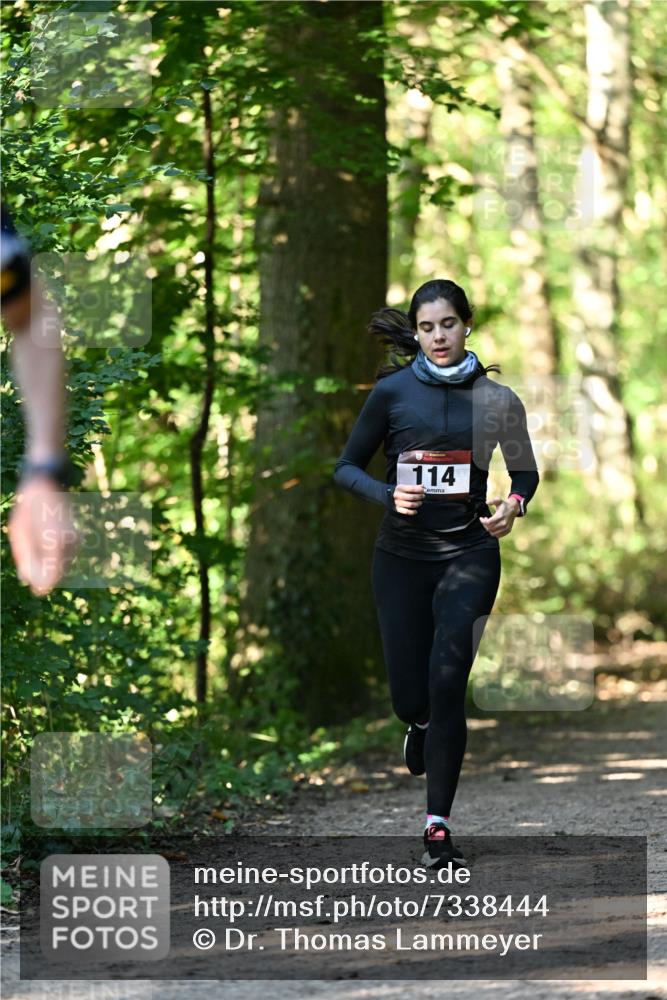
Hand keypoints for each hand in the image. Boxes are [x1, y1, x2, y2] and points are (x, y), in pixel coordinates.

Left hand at [8, 475, 78, 595]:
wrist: (46, 484)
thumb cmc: (28, 507)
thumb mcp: (19, 531)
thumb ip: (24, 555)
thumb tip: (27, 578)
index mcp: (54, 540)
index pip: (53, 572)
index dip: (45, 584)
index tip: (38, 592)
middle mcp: (69, 540)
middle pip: (59, 571)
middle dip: (46, 576)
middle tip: (33, 576)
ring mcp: (75, 538)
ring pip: (63, 564)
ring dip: (49, 565)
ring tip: (35, 550)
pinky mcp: (76, 537)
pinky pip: (66, 556)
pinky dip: (55, 558)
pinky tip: (44, 545)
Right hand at [392, 483, 425, 515]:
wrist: (390, 497)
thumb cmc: (400, 492)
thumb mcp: (405, 487)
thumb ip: (414, 487)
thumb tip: (422, 486)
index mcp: (400, 488)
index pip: (411, 488)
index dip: (419, 490)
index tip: (423, 490)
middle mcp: (398, 495)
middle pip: (411, 497)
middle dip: (419, 497)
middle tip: (423, 496)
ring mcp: (397, 502)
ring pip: (410, 505)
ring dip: (417, 504)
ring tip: (420, 502)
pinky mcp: (398, 509)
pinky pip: (406, 512)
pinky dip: (412, 512)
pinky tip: (416, 511)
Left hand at [479, 496, 519, 537]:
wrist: (514, 509)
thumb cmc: (504, 505)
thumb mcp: (498, 500)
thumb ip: (492, 500)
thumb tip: (486, 502)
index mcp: (500, 516)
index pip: (488, 523)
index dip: (482, 521)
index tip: (481, 518)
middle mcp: (503, 523)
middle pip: (489, 528)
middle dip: (485, 525)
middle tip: (485, 520)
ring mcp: (506, 528)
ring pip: (493, 533)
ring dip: (488, 529)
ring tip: (488, 524)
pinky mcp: (507, 531)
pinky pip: (498, 535)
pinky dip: (493, 532)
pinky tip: (493, 527)